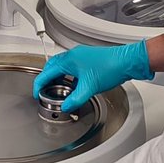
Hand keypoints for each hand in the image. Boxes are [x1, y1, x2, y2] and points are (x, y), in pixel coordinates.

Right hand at [32, 41, 153, 113]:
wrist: (127, 61)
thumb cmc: (110, 67)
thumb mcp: (89, 88)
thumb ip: (75, 99)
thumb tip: (66, 106)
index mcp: (68, 60)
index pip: (46, 73)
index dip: (38, 85)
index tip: (36, 93)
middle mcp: (73, 56)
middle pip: (52, 67)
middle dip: (46, 79)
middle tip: (44, 91)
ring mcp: (81, 56)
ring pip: (62, 67)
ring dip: (58, 78)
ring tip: (58, 90)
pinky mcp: (89, 60)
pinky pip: (72, 68)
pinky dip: (68, 77)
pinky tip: (74, 85)